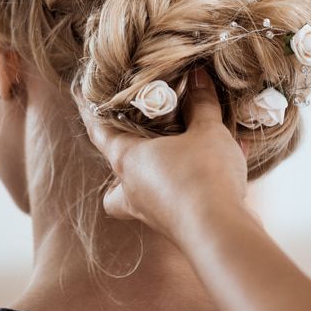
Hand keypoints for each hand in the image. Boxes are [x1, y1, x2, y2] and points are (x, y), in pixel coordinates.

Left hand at [76, 67, 248, 242]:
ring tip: (181, 155)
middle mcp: (133, 190)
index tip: (82, 97)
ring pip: (143, 194)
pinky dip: (197, 183)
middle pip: (115, 175)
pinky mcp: (178, 225)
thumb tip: (199, 77)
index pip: (100, 132)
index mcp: (128, 161)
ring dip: (158, 175)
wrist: (222, 233)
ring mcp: (154, 212)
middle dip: (122, 160)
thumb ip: (202, 104)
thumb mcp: (207, 131)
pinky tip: (227, 164)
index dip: (91, 113)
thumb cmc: (203, 176)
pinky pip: (182, 198)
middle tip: (137, 141)